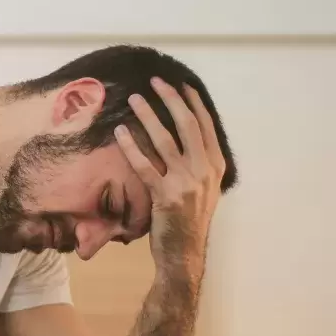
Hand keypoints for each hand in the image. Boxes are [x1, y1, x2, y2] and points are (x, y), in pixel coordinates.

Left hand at [114, 78, 227, 277]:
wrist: (184, 254)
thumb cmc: (189, 221)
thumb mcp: (204, 189)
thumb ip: (199, 164)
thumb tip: (186, 138)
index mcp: (215, 166)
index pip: (205, 126)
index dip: (192, 103)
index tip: (180, 84)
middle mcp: (203, 171)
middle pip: (187, 126)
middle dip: (171, 100)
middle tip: (155, 81)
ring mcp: (185, 184)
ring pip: (165, 141)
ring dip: (149, 116)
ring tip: (134, 99)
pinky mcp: (165, 196)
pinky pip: (145, 166)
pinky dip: (132, 147)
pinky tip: (121, 133)